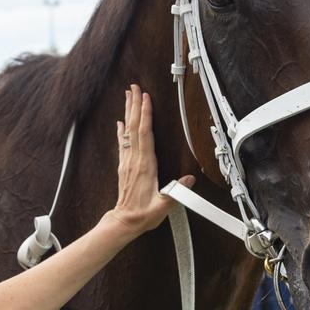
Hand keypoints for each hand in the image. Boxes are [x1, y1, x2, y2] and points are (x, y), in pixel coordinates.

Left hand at [106, 84, 193, 235]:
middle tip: (134, 88)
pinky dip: (122, 130)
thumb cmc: (143, 214)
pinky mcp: (124, 166)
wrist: (125, 222)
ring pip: (127, 131)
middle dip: (134, 105)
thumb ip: (176, 192)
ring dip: (128, 113)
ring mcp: (127, 162)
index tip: (145, 99)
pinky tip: (120, 122)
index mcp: (145, 165)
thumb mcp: (164, 205)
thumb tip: (189, 180)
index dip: (145, 115)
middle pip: (134, 127)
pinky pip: (123, 143)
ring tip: (127, 97)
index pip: (145, 134)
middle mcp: (134, 160)